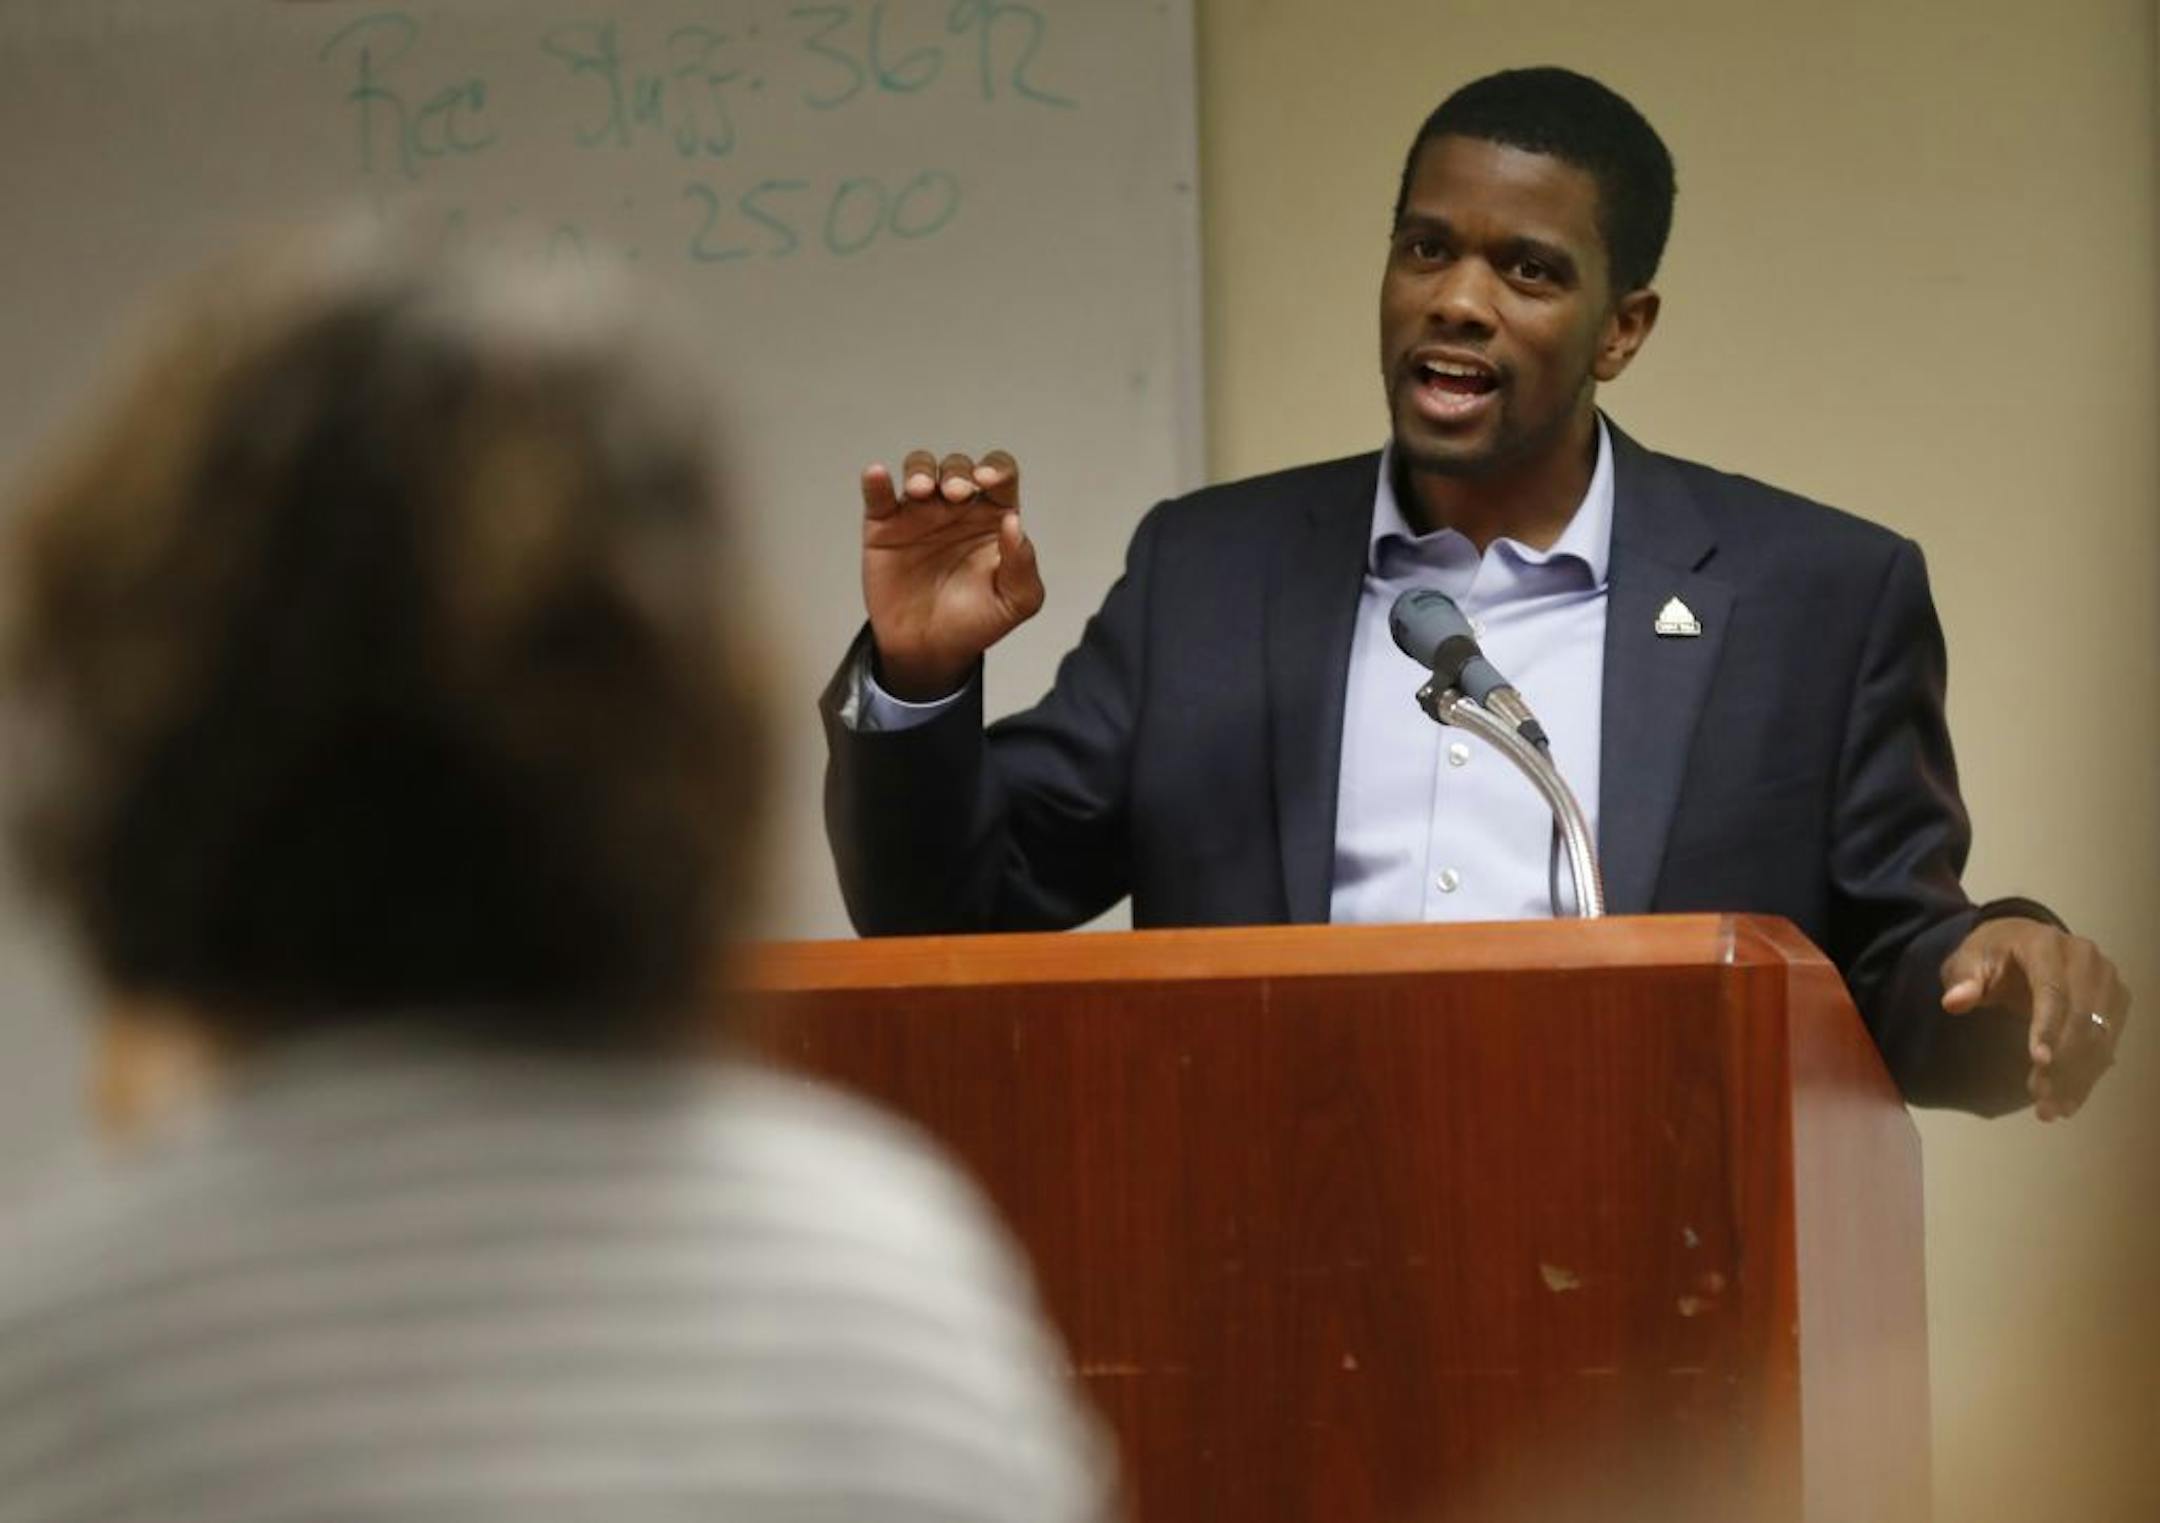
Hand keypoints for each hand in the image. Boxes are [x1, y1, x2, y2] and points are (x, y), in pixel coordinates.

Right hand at [860, 448, 1043, 699]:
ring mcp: (919, 513)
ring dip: (921, 469)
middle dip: (957, 472)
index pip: (1001, 476)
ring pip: (920, 469)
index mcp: (993, 517)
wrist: (929, 650)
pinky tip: (877, 475)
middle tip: (955, 493)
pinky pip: (878, 495)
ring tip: (920, 490)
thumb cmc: (975, 622)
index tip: (988, 481)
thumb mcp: (1016, 601)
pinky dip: (875, 481)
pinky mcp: (885, 526)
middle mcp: (957, 508)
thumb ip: (1023, 564)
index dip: (996, 468)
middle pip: (958, 468)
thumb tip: (1014, 523)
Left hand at [1941, 918, 2129, 1120]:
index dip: (2047, 1026)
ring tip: (2051, 1109)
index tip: (2038, 1061)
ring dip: (2076, 1076)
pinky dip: (2088, 1074)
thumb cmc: (1992, 955)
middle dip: (2062, 1062)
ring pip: (2097, 1035)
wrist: (2021, 942)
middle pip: (2080, 1017)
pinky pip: (2106, 1042)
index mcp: (2045, 945)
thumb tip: (1954, 1001)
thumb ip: (1963, 981)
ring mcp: (2105, 980)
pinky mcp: (2115, 1001)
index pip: (2052, 989)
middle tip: (2040, 1098)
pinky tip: (2068, 1101)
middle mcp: (2085, 959)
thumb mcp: (1968, 961)